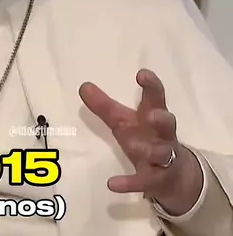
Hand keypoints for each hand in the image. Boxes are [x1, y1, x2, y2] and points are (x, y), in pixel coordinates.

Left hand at [79, 69, 202, 214]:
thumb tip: (83, 85)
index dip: (152, 85)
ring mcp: (162, 159)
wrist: (174, 176)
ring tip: (134, 146)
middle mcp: (161, 135)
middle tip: (152, 115)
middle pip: (167, 124)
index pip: (156, 97)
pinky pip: (143, 182)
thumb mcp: (123, 120)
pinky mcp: (155, 180)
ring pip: (160, 154)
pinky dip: (129, 183)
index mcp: (154, 116)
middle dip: (161, 119)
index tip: (142, 73)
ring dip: (149, 150)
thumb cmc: (146, 137)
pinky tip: (112, 184)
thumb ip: (104, 105)